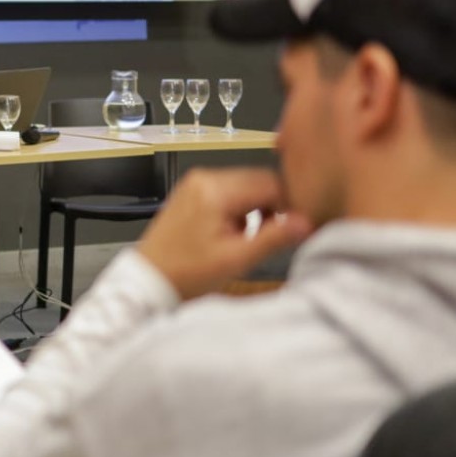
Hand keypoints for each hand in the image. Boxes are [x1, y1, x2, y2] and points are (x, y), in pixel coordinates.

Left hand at [135, 168, 314, 300]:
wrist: (150, 278)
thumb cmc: (187, 272)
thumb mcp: (236, 259)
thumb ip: (274, 238)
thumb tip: (305, 222)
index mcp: (215, 191)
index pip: (271, 183)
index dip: (291, 203)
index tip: (300, 223)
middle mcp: (204, 178)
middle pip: (259, 179)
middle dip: (275, 204)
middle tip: (278, 233)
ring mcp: (196, 182)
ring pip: (246, 183)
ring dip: (258, 205)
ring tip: (251, 236)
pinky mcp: (193, 190)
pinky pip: (229, 189)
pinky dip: (241, 206)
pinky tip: (236, 230)